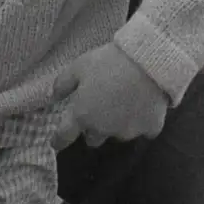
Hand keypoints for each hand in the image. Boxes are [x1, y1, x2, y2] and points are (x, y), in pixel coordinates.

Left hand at [51, 42, 167, 149]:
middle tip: (99, 108)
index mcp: (82, 115)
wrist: (147, 61)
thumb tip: (54, 97)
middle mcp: (103, 129)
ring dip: (116, 124)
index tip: (57, 141)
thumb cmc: (108, 61)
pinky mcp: (150, 129)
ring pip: (117, 134)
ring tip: (123, 101)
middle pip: (92, 138)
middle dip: (93, 127)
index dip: (58, 140)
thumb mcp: (79, 66)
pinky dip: (141, 121)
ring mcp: (127, 132)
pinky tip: (143, 105)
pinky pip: (143, 131)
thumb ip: (63, 84)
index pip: (64, 137)